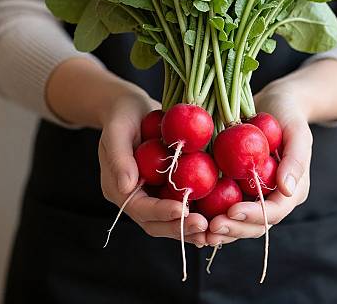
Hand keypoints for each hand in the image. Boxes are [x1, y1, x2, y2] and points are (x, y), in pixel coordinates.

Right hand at [98, 85, 208, 246]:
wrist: (131, 107)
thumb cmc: (121, 114)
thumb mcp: (117, 130)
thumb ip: (119, 158)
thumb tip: (127, 187)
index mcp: (119, 189)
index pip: (140, 209)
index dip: (161, 213)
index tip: (183, 211)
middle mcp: (136, 197)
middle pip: (157, 223)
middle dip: (180, 228)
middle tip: (205, 226)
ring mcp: (153, 194)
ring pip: (171, 220)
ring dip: (191, 227)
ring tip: (215, 229)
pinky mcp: (168, 187)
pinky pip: (183, 203)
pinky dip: (198, 212)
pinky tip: (218, 216)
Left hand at [206, 83, 311, 245]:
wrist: (273, 103)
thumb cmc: (289, 115)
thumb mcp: (298, 132)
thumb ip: (295, 160)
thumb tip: (287, 190)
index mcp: (291, 190)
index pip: (274, 212)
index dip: (253, 215)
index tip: (232, 210)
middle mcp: (272, 198)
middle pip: (254, 224)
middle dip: (233, 229)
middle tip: (210, 228)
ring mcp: (253, 194)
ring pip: (238, 221)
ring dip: (221, 228)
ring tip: (200, 230)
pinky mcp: (237, 186)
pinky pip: (224, 204)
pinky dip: (210, 213)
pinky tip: (192, 214)